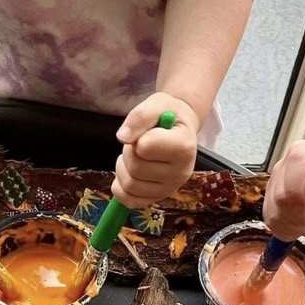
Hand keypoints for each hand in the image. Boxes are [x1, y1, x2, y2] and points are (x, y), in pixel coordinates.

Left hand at [112, 92, 198, 207]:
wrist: (178, 129)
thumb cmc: (167, 116)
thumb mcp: (156, 104)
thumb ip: (139, 117)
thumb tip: (122, 137)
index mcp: (184, 148)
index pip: (144, 148)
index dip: (138, 137)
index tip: (148, 131)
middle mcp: (181, 173)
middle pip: (135, 168)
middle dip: (129, 151)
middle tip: (139, 142)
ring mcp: (169, 189)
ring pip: (130, 185)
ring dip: (123, 167)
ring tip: (136, 155)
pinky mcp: (157, 199)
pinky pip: (129, 200)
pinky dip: (120, 187)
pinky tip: (128, 173)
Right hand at [264, 134, 304, 240]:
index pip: (298, 160)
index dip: (300, 188)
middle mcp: (298, 155)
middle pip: (282, 189)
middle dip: (300, 212)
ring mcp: (282, 172)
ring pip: (273, 205)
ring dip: (294, 221)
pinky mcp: (273, 189)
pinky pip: (270, 215)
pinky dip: (286, 225)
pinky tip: (302, 219)